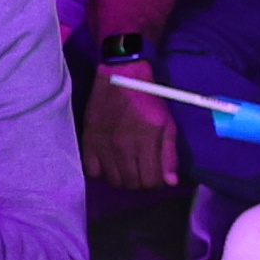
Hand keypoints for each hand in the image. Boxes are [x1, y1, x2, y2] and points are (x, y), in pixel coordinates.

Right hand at [83, 63, 185, 187]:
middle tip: (144, 169)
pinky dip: (102, 172)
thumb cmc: (148, 97)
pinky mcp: (88, 141)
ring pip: (113, 180)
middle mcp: (122, 148)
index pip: (149, 181)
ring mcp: (103, 146)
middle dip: (141, 181)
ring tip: (128, 167)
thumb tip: (170, 182)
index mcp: (144, 142)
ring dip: (123, 178)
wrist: (120, 75)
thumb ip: (169, 153)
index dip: (157, 182)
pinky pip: (92, 171)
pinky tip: (110, 163)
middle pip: (131, 184)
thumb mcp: (167, 122)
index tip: (158, 175)